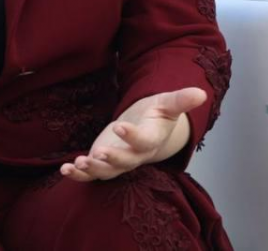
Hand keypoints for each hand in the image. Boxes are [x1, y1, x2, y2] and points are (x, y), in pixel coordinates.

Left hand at [60, 87, 205, 182]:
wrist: (148, 130)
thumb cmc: (157, 115)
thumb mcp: (168, 104)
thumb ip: (181, 100)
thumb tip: (202, 93)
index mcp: (150, 140)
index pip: (143, 142)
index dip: (132, 137)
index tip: (120, 126)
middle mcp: (134, 155)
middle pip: (124, 162)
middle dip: (111, 159)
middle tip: (98, 153)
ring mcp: (118, 162)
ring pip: (106, 171)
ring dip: (92, 170)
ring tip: (78, 164)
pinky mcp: (104, 163)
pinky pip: (91, 174)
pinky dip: (78, 175)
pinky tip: (65, 170)